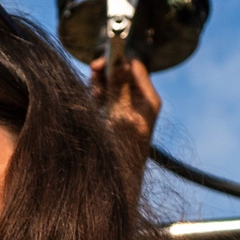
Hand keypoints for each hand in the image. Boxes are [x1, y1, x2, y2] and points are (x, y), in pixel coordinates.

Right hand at [91, 55, 160, 198]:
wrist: (117, 178)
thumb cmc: (123, 148)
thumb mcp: (122, 112)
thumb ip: (120, 86)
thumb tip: (121, 61)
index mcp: (148, 100)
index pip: (135, 67)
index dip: (119, 61)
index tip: (102, 62)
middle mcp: (139, 103)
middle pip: (121, 75)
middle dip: (106, 73)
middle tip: (94, 74)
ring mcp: (125, 110)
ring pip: (110, 86)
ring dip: (99, 85)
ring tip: (92, 91)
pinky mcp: (113, 118)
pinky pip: (104, 99)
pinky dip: (95, 97)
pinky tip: (91, 102)